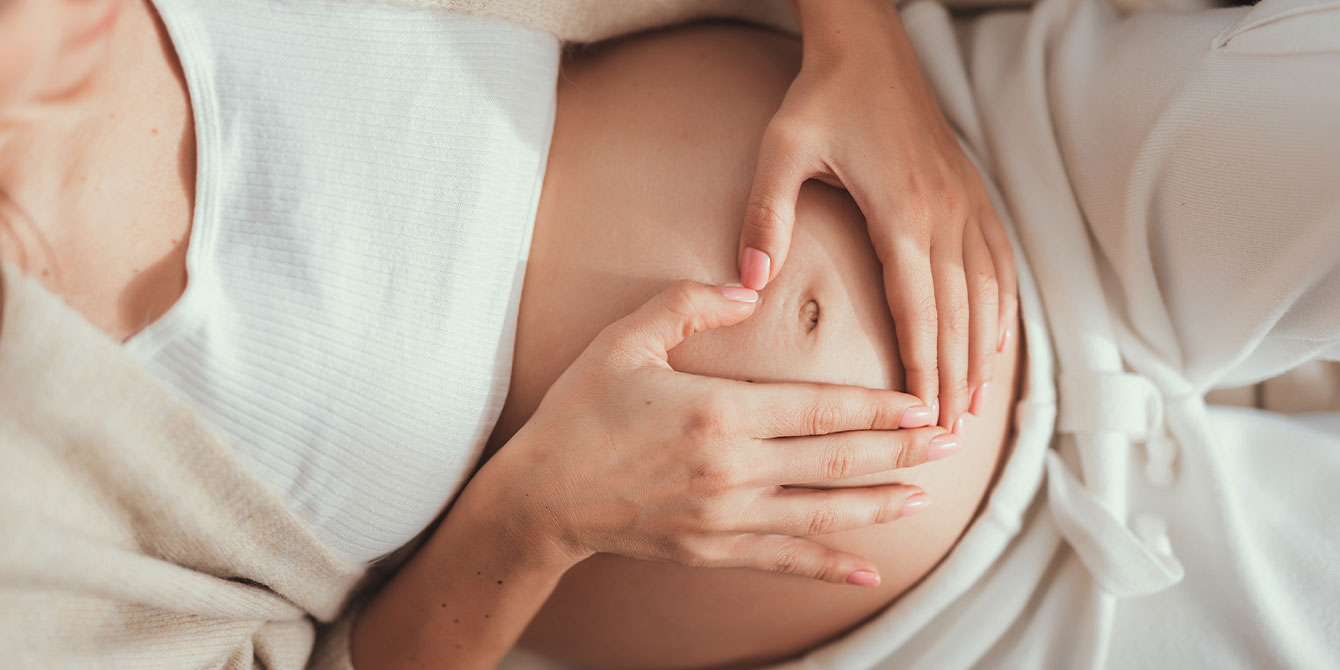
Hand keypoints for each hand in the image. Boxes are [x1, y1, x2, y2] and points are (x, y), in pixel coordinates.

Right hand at [488, 280, 954, 586]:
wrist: (540, 497)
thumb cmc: (579, 413)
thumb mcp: (624, 341)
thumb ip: (687, 306)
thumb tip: (747, 286)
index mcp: (719, 413)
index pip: (819, 407)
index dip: (878, 407)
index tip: (922, 403)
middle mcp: (733, 469)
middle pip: (835, 459)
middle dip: (899, 451)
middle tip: (950, 443)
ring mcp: (725, 516)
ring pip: (822, 512)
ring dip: (878, 504)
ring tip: (924, 495)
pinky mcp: (711, 550)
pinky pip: (783, 559)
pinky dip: (829, 566)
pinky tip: (867, 570)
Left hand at [738, 0, 1017, 430]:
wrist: (870, 44)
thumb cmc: (821, 97)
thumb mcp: (780, 151)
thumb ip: (765, 218)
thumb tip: (748, 283)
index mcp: (902, 213)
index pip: (919, 312)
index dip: (924, 371)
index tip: (922, 419)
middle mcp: (946, 215)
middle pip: (958, 316)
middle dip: (954, 381)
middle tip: (948, 438)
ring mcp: (967, 204)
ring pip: (987, 295)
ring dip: (983, 354)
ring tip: (973, 407)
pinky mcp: (973, 194)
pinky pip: (1000, 264)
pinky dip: (1003, 310)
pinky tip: (997, 342)